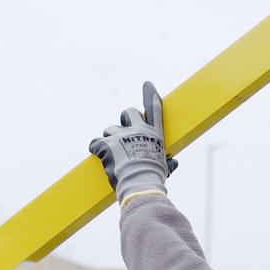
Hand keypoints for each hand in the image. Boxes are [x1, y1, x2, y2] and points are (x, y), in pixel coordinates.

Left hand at [89, 81, 178, 205]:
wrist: (140, 184)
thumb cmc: (154, 177)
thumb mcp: (165, 168)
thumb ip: (168, 163)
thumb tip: (174, 163)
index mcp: (154, 134)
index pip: (154, 110)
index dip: (151, 96)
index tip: (147, 85)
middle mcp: (139, 130)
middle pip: (128, 112)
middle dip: (124, 119)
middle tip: (121, 133)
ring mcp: (121, 135)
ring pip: (109, 129)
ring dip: (109, 140)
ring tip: (113, 156)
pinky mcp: (106, 143)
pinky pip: (95, 142)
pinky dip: (96, 149)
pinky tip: (100, 156)